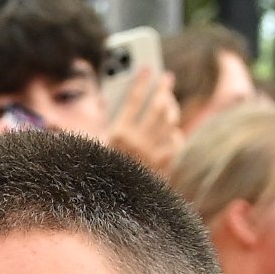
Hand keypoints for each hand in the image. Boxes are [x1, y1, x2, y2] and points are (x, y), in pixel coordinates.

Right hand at [102, 62, 181, 176]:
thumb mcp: (98, 144)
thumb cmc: (104, 169)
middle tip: (166, 78)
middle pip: (157, 106)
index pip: (133, 99)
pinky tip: (171, 129)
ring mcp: (154, 153)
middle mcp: (138, 142)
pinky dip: (174, 132)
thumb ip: (104, 119)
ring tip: (168, 100)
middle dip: (163, 88)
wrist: (116, 204)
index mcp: (118, 134)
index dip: (141, 81)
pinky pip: (176, 140)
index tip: (147, 68)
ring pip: (170, 120)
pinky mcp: (165, 164)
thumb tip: (109, 97)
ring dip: (171, 106)